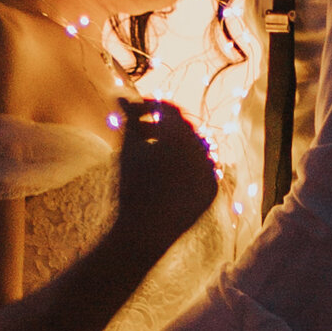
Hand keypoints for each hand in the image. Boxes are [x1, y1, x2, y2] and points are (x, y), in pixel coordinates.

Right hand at [110, 99, 219, 264]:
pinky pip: (201, 171)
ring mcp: (210, 173)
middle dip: (162, 127)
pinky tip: (164, 172)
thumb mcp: (127, 150)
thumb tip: (120, 95)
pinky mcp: (211, 192)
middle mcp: (202, 152)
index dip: (151, 107)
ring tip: (150, 154)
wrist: (143, 235)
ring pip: (193, 150)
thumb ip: (128, 118)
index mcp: (182, 138)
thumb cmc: (131, 189)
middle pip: (183, 129)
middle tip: (141, 133)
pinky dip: (185, 167)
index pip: (169, 111)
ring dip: (174, 146)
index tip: (135, 112)